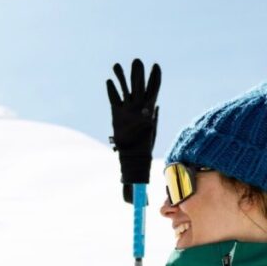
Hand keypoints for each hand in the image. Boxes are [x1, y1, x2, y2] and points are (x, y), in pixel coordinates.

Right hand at [106, 58, 161, 198]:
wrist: (132, 161)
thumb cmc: (140, 165)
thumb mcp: (143, 171)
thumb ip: (141, 182)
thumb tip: (142, 204)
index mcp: (146, 119)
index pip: (151, 97)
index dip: (154, 83)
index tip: (156, 68)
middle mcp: (138, 112)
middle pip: (139, 89)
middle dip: (138, 75)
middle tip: (137, 61)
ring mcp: (127, 112)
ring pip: (126, 90)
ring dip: (124, 76)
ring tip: (121, 63)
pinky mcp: (117, 113)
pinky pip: (114, 98)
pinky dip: (113, 89)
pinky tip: (111, 79)